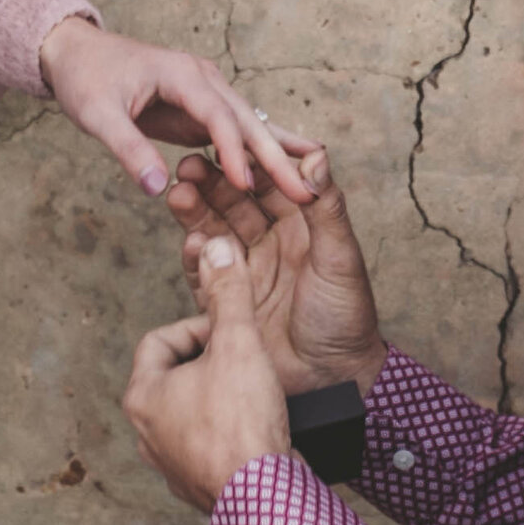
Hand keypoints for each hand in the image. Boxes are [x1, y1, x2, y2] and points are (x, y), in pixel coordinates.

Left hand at [38, 14, 315, 202]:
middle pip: (247, 122)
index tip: (247, 185)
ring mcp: (208, 93)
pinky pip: (238, 133)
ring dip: (278, 158)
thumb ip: (127, 149)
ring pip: (251, 127)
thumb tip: (156, 187)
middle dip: (276, 159)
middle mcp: (204, 79)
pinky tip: (290, 169)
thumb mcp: (97, 115)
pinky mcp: (203, 109)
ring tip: (310, 187)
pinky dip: (262, 151)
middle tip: (305, 194)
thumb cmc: (86, 79)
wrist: (79, 54)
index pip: (218, 115)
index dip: (233, 151)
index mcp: (182, 74)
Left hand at [122, 238, 290, 513]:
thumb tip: (217, 248)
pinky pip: (208, 449)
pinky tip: (256, 432)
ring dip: (219, 400)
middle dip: (210, 364)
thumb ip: (228, 294)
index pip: (160, 341)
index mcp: (143, 396)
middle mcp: (146, 434)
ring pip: (191, 415)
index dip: (198, 327)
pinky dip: (229, 436)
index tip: (229, 332)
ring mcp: (170, 465)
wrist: (263, 499)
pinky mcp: (196, 488)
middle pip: (175, 378)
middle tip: (244, 362)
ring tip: (252, 396)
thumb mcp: (238, 344)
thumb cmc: (243, 425)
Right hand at [168, 148, 385, 395]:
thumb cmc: (346, 319)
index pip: (269, 183)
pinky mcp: (227, 299)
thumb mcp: (340, 258)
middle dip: (211, 183)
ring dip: (196, 212)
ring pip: (215, 231)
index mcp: (302, 226)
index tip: (228, 144)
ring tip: (177, 193)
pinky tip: (190, 242)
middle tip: (187, 165)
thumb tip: (316, 155)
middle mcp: (271, 243)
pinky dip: (197, 257)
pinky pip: (205, 272)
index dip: (248, 164)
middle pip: (234, 203)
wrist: (331, 380)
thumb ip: (326, 207)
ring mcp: (246, 270)